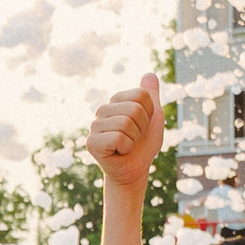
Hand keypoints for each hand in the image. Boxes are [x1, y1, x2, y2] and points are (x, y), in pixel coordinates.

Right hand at [85, 72, 165, 197]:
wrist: (135, 170)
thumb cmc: (143, 145)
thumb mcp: (153, 117)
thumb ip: (150, 95)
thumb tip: (150, 74)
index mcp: (116, 101)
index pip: (141, 95)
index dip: (149, 114)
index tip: (142, 126)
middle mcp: (102, 110)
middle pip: (134, 109)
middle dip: (142, 128)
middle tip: (134, 138)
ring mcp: (94, 126)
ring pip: (126, 123)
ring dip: (134, 139)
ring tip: (126, 145)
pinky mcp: (91, 142)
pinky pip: (118, 137)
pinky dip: (125, 148)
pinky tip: (118, 152)